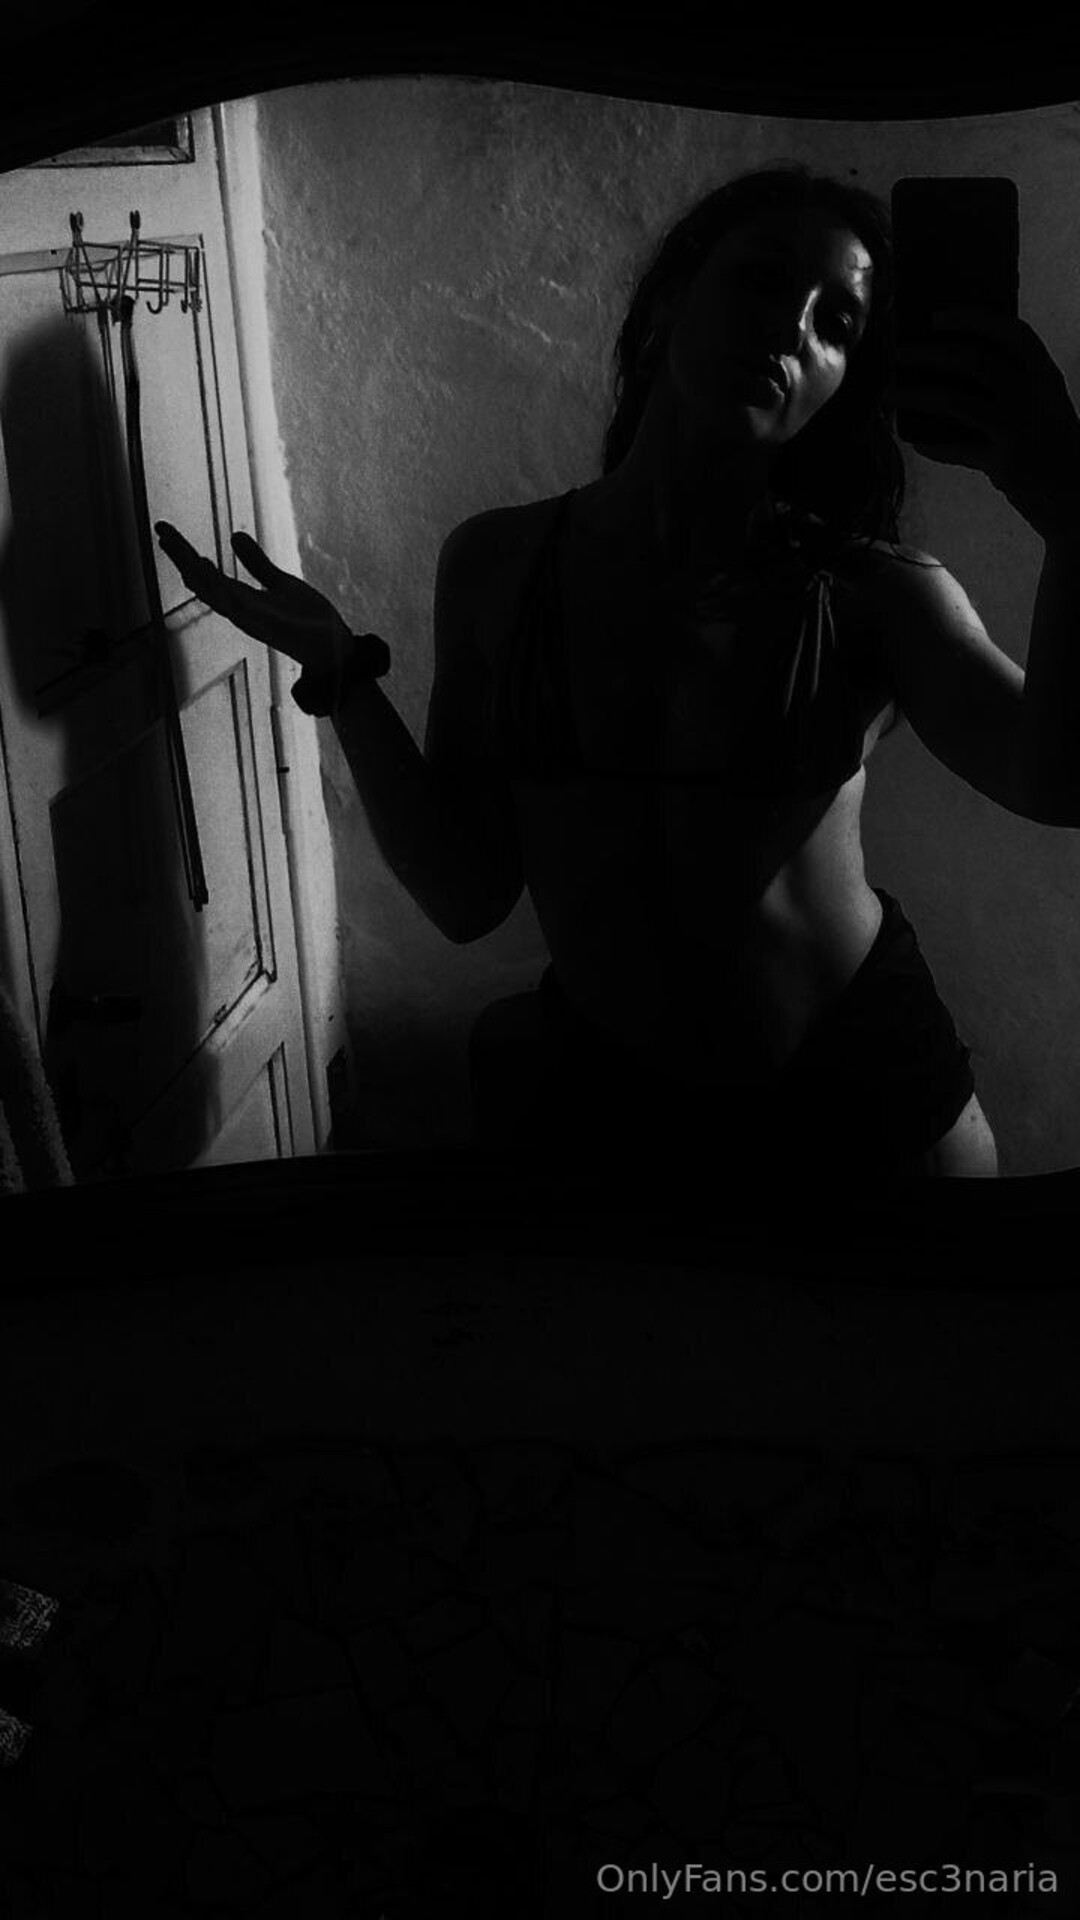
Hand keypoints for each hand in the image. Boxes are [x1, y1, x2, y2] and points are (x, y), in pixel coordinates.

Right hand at [154, 522, 352, 677]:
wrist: (334, 650)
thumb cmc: (307, 620)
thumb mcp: (280, 583)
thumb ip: (257, 563)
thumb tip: (234, 536)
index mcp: (241, 600)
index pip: (205, 574)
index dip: (184, 554)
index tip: (164, 531)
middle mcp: (240, 610)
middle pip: (201, 582)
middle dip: (181, 556)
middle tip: (162, 529)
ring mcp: (251, 618)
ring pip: (214, 592)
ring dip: (196, 570)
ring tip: (178, 546)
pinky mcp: (267, 624)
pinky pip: (237, 604)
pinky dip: (220, 587)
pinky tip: (208, 569)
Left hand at [895, 308, 1079, 532]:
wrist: (1077, 497)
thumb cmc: (1051, 447)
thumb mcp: (1043, 407)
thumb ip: (1012, 385)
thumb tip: (949, 367)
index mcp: (1045, 375)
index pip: (1012, 333)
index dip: (973, 319)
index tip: (937, 316)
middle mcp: (1033, 395)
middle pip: (973, 360)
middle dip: (930, 353)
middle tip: (899, 352)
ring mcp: (1018, 428)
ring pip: (955, 400)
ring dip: (916, 393)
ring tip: (889, 392)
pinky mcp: (1004, 463)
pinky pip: (955, 448)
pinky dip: (931, 444)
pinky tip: (915, 440)